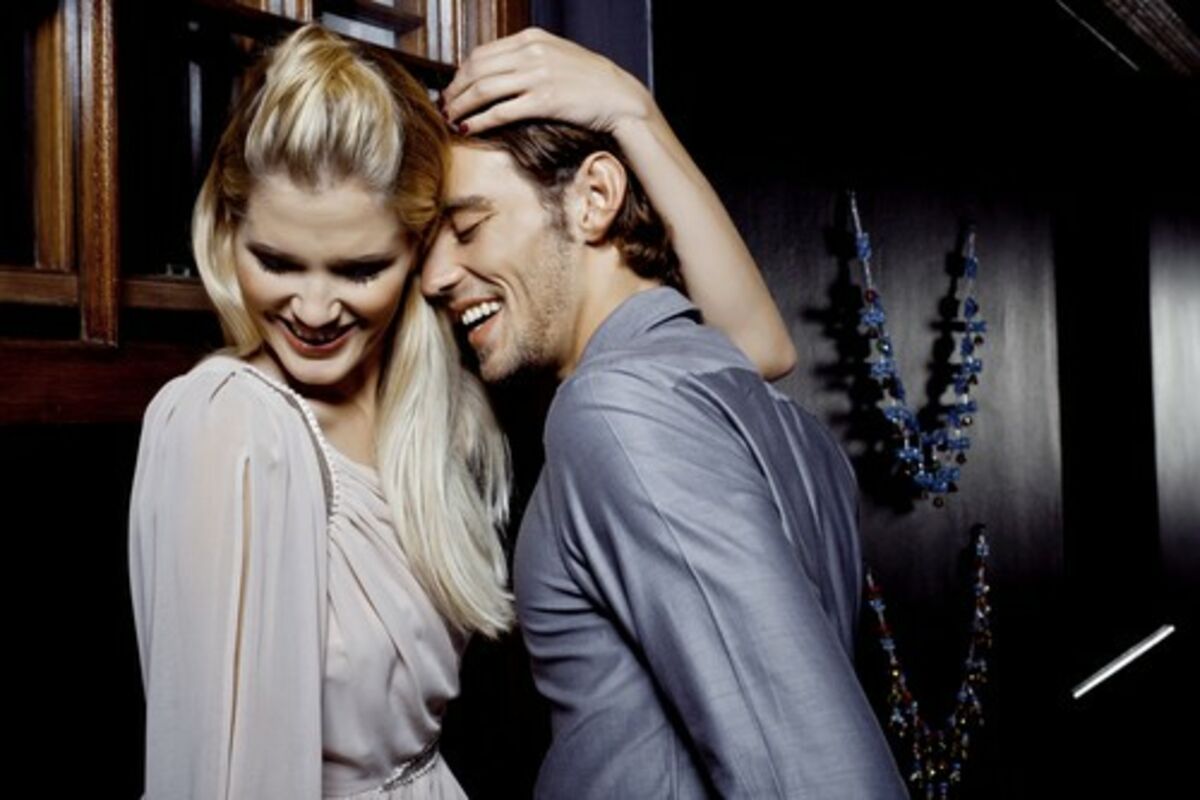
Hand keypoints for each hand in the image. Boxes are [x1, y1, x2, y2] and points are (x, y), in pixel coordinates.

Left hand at [441, 27, 652, 134]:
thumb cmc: (591, 81)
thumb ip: (528, 58)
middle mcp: (532, 53)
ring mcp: (538, 76)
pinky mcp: (544, 101)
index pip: (482, 52)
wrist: (621, 98)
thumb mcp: (558, 56)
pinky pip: (500, 111)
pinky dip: (479, 121)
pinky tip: (468, 129)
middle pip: (477, 70)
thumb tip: (497, 71)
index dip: (461, 72)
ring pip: (483, 90)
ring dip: (461, 107)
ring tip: (450, 119)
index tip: (453, 88)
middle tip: (444, 106)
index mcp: (532, 38)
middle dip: (455, 90)